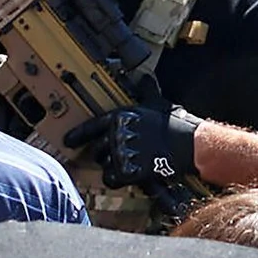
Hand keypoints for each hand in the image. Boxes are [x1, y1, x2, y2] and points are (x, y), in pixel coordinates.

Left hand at [63, 105, 202, 188]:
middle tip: (115, 156)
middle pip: (98, 149)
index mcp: (121, 117)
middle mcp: (118, 135)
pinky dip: (118, 179)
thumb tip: (145, 78)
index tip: (67, 141)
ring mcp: (123, 153)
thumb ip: (147, 91)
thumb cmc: (175, 123)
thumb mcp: (158, 103)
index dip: (78, 135)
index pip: (93, 126)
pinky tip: (128, 176)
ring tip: (125, 166)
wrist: (189, 143)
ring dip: (112, 168)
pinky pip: (113, 179)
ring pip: (105, 166)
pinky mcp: (130, 170)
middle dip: (104, 154)